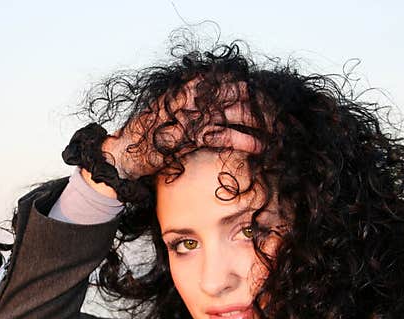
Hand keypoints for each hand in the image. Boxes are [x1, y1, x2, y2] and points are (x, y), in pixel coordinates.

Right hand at [101, 78, 261, 179]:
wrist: (125, 153)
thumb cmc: (150, 134)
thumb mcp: (173, 111)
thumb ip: (196, 104)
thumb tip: (224, 105)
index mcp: (189, 84)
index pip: (230, 79)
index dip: (253, 89)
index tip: (268, 100)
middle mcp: (192, 94)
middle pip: (239, 92)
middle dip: (262, 104)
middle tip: (278, 116)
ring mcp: (191, 114)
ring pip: (237, 111)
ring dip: (260, 122)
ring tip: (276, 131)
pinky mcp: (190, 136)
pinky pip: (226, 135)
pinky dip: (246, 141)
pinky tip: (260, 147)